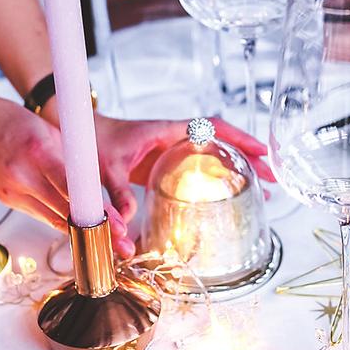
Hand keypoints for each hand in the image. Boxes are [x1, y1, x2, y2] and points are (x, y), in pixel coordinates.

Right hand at [0, 93, 132, 254]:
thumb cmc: (6, 119)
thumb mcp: (47, 129)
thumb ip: (70, 156)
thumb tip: (95, 178)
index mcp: (37, 152)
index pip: (75, 190)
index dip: (97, 211)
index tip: (117, 224)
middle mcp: (23, 176)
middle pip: (66, 212)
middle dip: (96, 229)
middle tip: (121, 243)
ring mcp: (11, 192)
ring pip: (54, 219)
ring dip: (79, 230)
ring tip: (107, 242)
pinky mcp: (6, 200)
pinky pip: (39, 214)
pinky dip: (59, 219)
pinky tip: (77, 227)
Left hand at [94, 115, 274, 221]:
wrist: (76, 134)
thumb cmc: (91, 142)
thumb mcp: (103, 167)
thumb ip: (114, 192)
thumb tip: (126, 221)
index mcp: (165, 132)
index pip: (211, 128)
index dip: (238, 139)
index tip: (261, 152)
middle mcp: (173, 138)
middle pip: (221, 143)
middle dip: (249, 157)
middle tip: (273, 178)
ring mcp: (171, 150)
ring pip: (214, 155)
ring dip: (238, 168)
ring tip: (262, 189)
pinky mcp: (165, 163)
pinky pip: (200, 166)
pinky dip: (218, 177)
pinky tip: (227, 195)